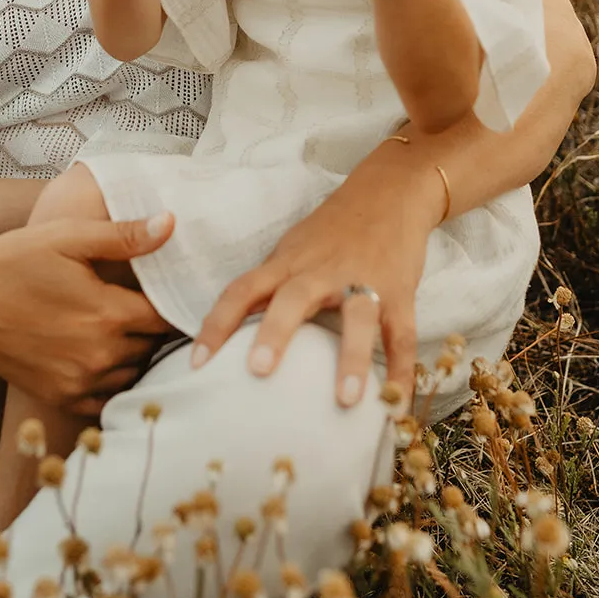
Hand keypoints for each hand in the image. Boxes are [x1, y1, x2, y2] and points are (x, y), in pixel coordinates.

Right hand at [0, 212, 177, 414]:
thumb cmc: (11, 261)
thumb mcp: (67, 237)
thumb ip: (124, 235)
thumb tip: (171, 224)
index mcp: (108, 315)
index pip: (167, 317)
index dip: (174, 302)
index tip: (173, 290)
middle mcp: (98, 356)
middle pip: (153, 346)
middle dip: (155, 326)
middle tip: (148, 303)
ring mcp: (78, 382)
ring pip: (133, 372)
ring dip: (136, 353)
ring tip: (125, 326)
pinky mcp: (58, 397)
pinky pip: (106, 398)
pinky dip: (113, 380)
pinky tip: (103, 355)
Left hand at [192, 153, 443, 406]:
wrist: (389, 192)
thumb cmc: (333, 230)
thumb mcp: (293, 250)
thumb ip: (269, 286)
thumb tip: (234, 332)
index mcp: (288, 263)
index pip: (243, 290)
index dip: (217, 323)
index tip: (196, 363)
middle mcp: (321, 271)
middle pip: (293, 298)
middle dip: (276, 332)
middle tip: (258, 371)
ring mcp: (364, 281)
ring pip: (357, 316)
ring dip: (352, 358)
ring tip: (345, 401)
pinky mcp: (400, 292)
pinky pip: (401, 334)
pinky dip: (402, 371)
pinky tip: (396, 406)